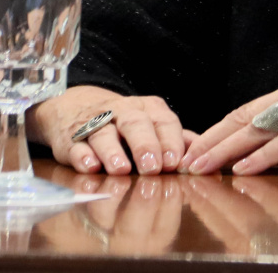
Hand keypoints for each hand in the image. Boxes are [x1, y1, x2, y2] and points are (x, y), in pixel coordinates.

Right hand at [31, 85, 191, 174]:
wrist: (74, 107)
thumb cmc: (126, 123)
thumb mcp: (153, 124)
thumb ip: (178, 139)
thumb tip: (207, 156)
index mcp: (149, 109)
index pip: (164, 121)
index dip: (170, 141)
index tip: (175, 162)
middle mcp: (123, 112)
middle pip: (135, 124)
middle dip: (145, 145)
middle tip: (152, 168)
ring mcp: (95, 124)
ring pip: (104, 134)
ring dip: (112, 152)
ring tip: (121, 170)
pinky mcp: (69, 138)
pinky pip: (75, 145)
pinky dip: (82, 156)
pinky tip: (89, 167)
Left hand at [181, 78, 277, 175]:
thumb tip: (253, 160)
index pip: (246, 112)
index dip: (215, 132)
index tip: (190, 153)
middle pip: (247, 116)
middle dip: (211, 141)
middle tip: (183, 162)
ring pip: (264, 126)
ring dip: (229, 149)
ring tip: (203, 167)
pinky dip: (266, 155)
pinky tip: (245, 169)